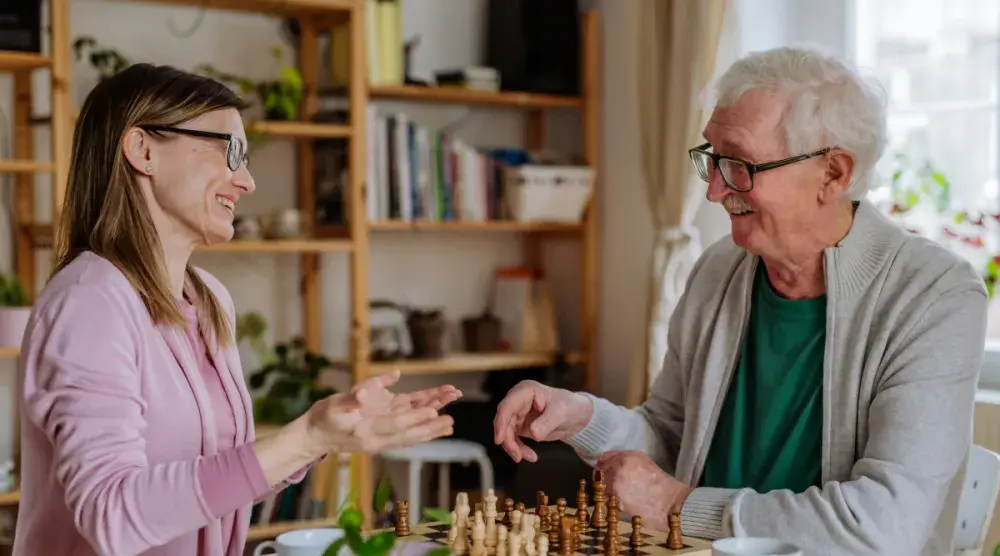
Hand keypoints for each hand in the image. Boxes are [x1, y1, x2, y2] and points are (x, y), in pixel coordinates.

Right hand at [306, 370, 461, 453]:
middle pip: (410, 432)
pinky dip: (421, 419)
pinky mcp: (384, 425)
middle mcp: (378, 435)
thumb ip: (351, 398)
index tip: (433, 411)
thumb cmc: (323, 419)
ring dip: (431, 423)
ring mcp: (382, 431)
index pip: (396, 425)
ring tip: (451, 420)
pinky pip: (406, 423)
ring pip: (411, 428)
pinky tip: (436, 414)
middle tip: (451, 422)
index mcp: (367, 431)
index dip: (415, 417)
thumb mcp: (333, 406)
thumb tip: (364, 393)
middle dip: (431, 427)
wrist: (316, 435)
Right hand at [493, 380, 592, 462]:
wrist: (575, 415)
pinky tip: (531, 456)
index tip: (499, 440)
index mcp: (525, 391)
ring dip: (514, 447)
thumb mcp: (560, 413)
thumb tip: (534, 434)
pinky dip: (519, 448)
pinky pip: (513, 438)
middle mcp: (517, 401)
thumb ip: (547, 422)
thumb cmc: (569, 406)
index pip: (507, 406)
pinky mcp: (520, 425)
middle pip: (504, 422)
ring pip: (506, 432)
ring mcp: (517, 413)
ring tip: (530, 457)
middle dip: (508, 440)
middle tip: (518, 456)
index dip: (501, 423)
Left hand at [595, 450, 692, 530]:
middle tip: (608, 488)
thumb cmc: (660, 485)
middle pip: (600, 472)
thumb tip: (612, 465)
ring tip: (617, 498)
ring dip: (605, 492)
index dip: (602, 466)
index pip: (604, 458)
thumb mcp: (645, 463)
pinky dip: (609, 502)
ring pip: (601, 486)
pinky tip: (620, 505)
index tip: (601, 472)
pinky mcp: (615, 497)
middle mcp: (619, 465)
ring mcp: (615, 481)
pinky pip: (605, 499)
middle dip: (602, 480)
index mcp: (627, 456)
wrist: (670, 502)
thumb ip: (627, 461)